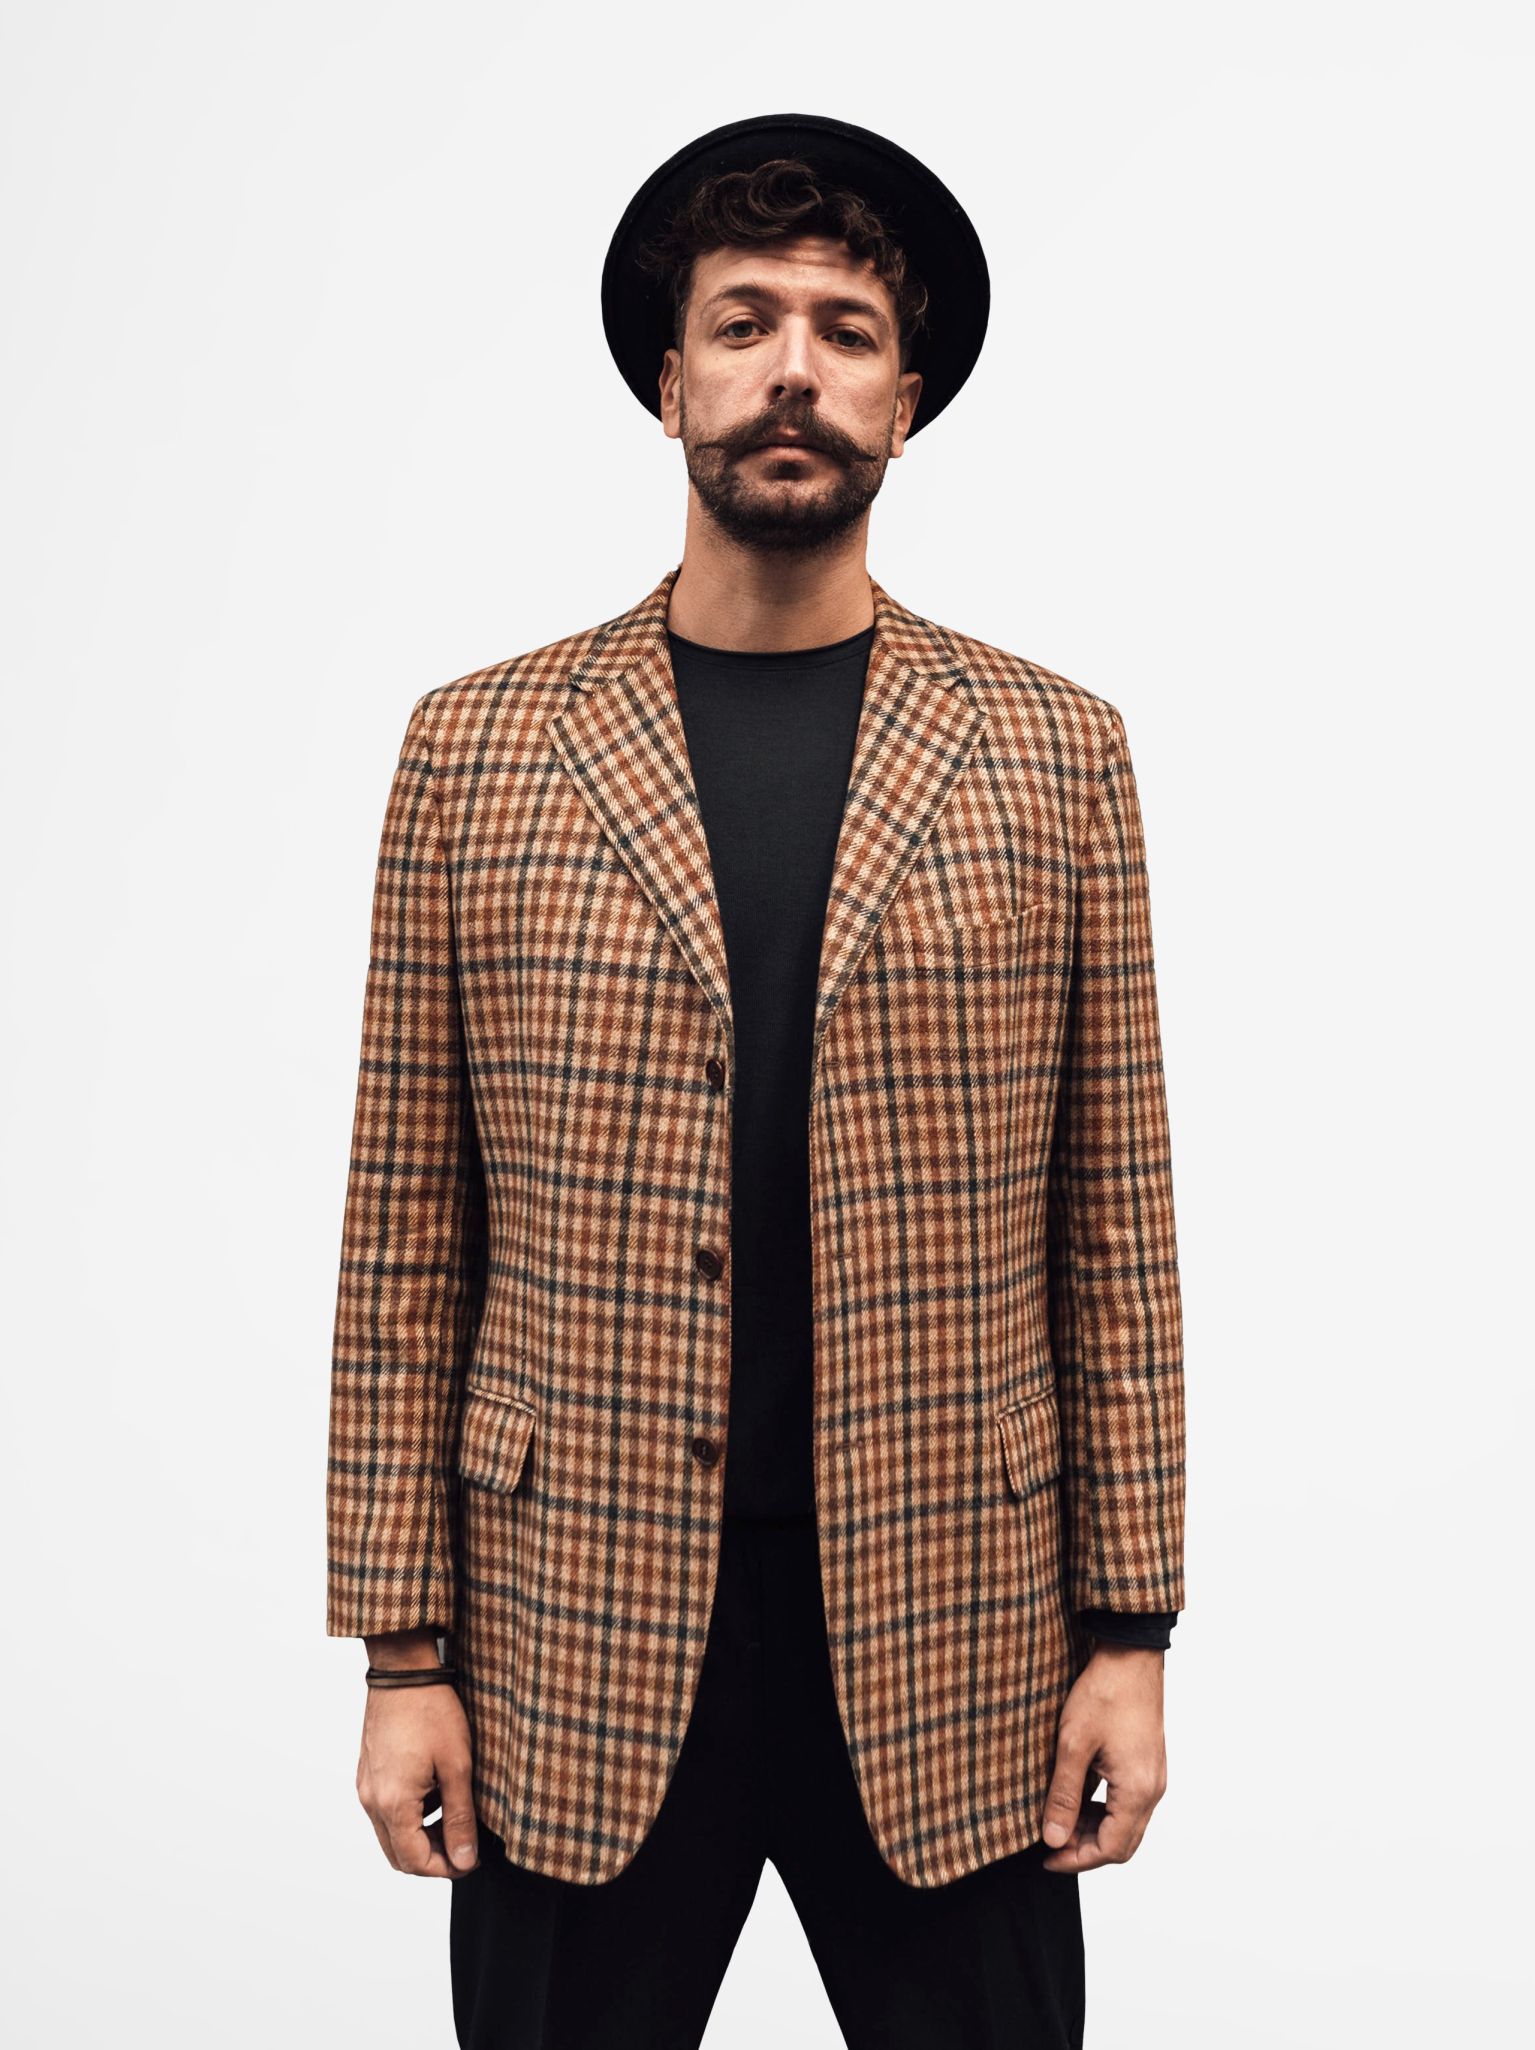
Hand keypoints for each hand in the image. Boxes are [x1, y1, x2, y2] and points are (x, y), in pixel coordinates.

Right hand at [356, 1682, 480, 1878]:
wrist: (403, 1670)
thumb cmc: (432, 1711)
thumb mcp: (457, 1766)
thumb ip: (460, 1818)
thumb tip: (465, 1860)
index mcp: (392, 1804)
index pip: (414, 1862)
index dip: (446, 1869)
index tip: (471, 1860)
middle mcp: (371, 1801)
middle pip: (398, 1855)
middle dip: (432, 1858)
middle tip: (464, 1844)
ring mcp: (366, 1787)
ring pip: (390, 1834)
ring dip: (420, 1837)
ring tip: (453, 1815)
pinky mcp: (367, 1773)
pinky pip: (385, 1811)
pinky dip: (409, 1816)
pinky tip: (435, 1793)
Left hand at [1039, 1643, 1166, 1872]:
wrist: (1130, 1654)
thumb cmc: (1104, 1693)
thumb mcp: (1073, 1746)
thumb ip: (1064, 1796)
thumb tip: (1054, 1840)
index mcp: (1138, 1791)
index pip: (1111, 1849)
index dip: (1077, 1860)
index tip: (1046, 1858)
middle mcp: (1153, 1789)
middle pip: (1122, 1843)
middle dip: (1085, 1850)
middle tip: (1050, 1843)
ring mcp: (1153, 1776)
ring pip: (1126, 1824)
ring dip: (1094, 1830)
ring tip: (1059, 1820)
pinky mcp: (1148, 1763)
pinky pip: (1128, 1802)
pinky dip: (1104, 1810)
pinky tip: (1078, 1797)